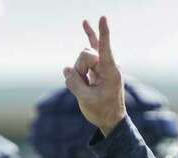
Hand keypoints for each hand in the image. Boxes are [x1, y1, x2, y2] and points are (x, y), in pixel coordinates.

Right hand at [62, 17, 125, 135]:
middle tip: (87, 85)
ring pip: (80, 59)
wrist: (111, 120)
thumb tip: (67, 69)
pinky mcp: (96, 67)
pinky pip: (88, 51)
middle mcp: (107, 65)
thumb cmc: (102, 111)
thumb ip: (74, 83)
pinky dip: (88, 36)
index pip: (105, 49)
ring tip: (87, 87)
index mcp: (110, 72)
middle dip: (79, 67)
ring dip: (78, 72)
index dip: (103, 33)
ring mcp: (101, 65)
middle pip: (85, 54)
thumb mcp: (86, 100)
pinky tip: (85, 23)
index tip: (103, 17)